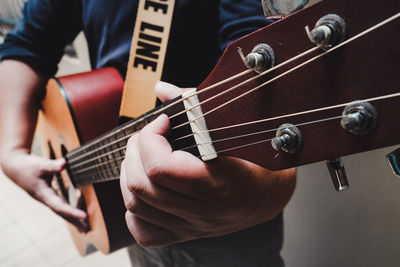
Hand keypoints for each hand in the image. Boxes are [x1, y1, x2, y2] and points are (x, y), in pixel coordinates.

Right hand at [1, 150, 88, 231]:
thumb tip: (64, 163)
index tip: (84, 216)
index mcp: (44, 194)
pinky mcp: (49, 196)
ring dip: (73, 220)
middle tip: (87, 231)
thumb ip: (52, 165)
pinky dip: (70, 211)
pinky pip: (61, 206)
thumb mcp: (40, 164)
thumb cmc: (28, 166)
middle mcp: (46, 199)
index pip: (60, 206)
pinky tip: (78, 216)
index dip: (72, 211)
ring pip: (62, 211)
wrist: (16, 168)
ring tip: (85, 229)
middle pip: (62, 213)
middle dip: (74, 221)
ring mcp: (47, 199)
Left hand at [120, 82, 295, 246]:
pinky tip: (146, 189)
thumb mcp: (236, 128)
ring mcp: (192, 226)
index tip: (164, 121)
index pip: (160, 167)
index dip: (151, 137)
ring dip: (130, 174)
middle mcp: (203, 211)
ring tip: (142, 156)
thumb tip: (160, 89)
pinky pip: (144, 232)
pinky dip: (134, 209)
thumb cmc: (257, 158)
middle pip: (142, 186)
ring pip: (136, 206)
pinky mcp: (185, 234)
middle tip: (149, 135)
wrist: (269, 197)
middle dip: (136, 151)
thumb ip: (196, 105)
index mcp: (219, 185)